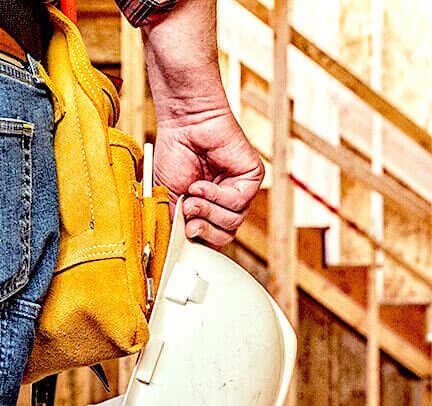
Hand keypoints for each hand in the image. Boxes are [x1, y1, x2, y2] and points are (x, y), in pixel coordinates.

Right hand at [153, 107, 263, 248]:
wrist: (184, 122)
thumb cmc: (175, 152)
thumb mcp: (169, 196)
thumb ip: (175, 222)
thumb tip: (176, 247)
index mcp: (209, 209)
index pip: (212, 239)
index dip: (199, 242)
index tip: (182, 238)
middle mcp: (226, 202)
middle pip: (225, 236)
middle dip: (204, 229)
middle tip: (187, 216)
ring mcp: (240, 191)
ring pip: (232, 222)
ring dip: (208, 211)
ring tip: (192, 195)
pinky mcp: (252, 179)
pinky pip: (238, 203)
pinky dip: (217, 196)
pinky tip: (202, 185)